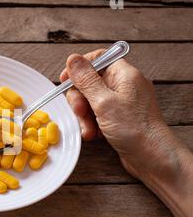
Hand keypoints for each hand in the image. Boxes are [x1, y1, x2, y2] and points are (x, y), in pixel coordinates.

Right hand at [60, 50, 170, 179]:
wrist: (152, 157)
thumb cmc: (134, 128)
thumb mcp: (104, 101)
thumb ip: (86, 80)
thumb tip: (72, 59)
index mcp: (123, 74)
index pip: (97, 59)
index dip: (79, 68)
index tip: (65, 80)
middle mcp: (122, 86)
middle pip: (89, 82)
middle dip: (79, 99)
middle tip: (80, 112)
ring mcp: (120, 103)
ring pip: (90, 101)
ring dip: (84, 116)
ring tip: (88, 130)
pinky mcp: (117, 118)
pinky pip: (96, 115)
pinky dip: (92, 125)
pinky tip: (94, 135)